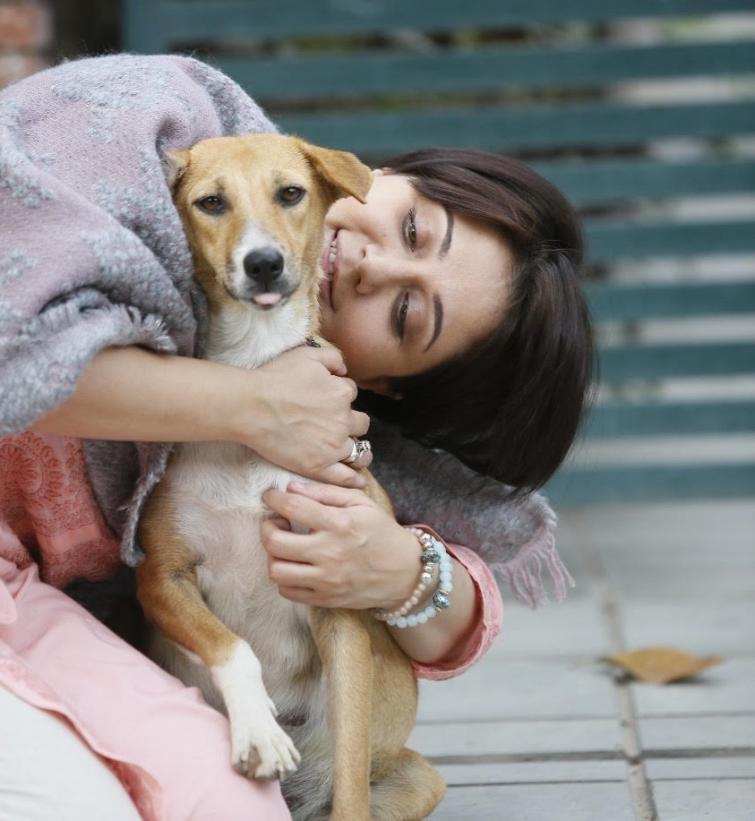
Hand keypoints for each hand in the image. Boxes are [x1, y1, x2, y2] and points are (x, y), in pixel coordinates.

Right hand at [236, 346, 371, 486]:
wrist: (251, 405)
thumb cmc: (275, 378)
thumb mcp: (307, 354)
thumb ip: (332, 358)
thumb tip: (344, 370)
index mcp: (342, 392)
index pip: (350, 393)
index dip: (339, 395)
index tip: (326, 399)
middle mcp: (343, 420)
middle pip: (360, 423)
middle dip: (352, 422)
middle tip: (336, 425)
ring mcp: (333, 445)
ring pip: (359, 451)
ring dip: (359, 451)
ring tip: (355, 454)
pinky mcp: (319, 465)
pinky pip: (344, 476)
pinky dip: (353, 480)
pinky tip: (358, 482)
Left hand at [260, 481, 420, 608]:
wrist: (406, 573)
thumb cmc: (382, 532)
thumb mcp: (362, 503)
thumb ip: (326, 492)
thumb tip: (291, 487)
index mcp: (339, 524)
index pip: (292, 507)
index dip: (274, 498)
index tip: (271, 496)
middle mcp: (329, 553)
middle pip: (274, 542)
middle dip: (267, 527)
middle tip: (275, 522)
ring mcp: (326, 580)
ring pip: (276, 571)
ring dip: (273, 555)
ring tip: (283, 546)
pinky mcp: (325, 599)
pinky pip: (287, 592)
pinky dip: (284, 577)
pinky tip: (294, 565)